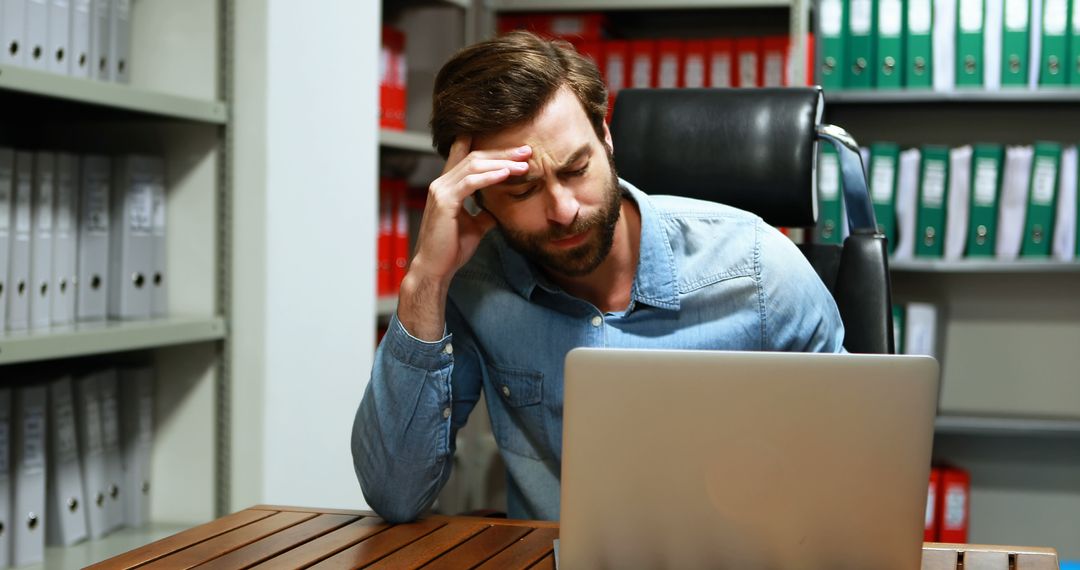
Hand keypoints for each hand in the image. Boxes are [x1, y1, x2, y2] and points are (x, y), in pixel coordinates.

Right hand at [395, 137, 530, 340]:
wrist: (435, 268)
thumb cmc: (452, 249)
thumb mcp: (475, 226)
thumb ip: (485, 212)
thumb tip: (500, 208)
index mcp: (448, 187)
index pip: (467, 157)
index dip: (491, 150)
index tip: (515, 150)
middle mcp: (442, 184)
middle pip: (475, 157)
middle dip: (502, 153)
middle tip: (526, 151)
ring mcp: (441, 190)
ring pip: (474, 166)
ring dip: (501, 163)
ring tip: (523, 164)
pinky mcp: (444, 201)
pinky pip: (470, 183)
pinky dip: (490, 176)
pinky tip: (506, 174)